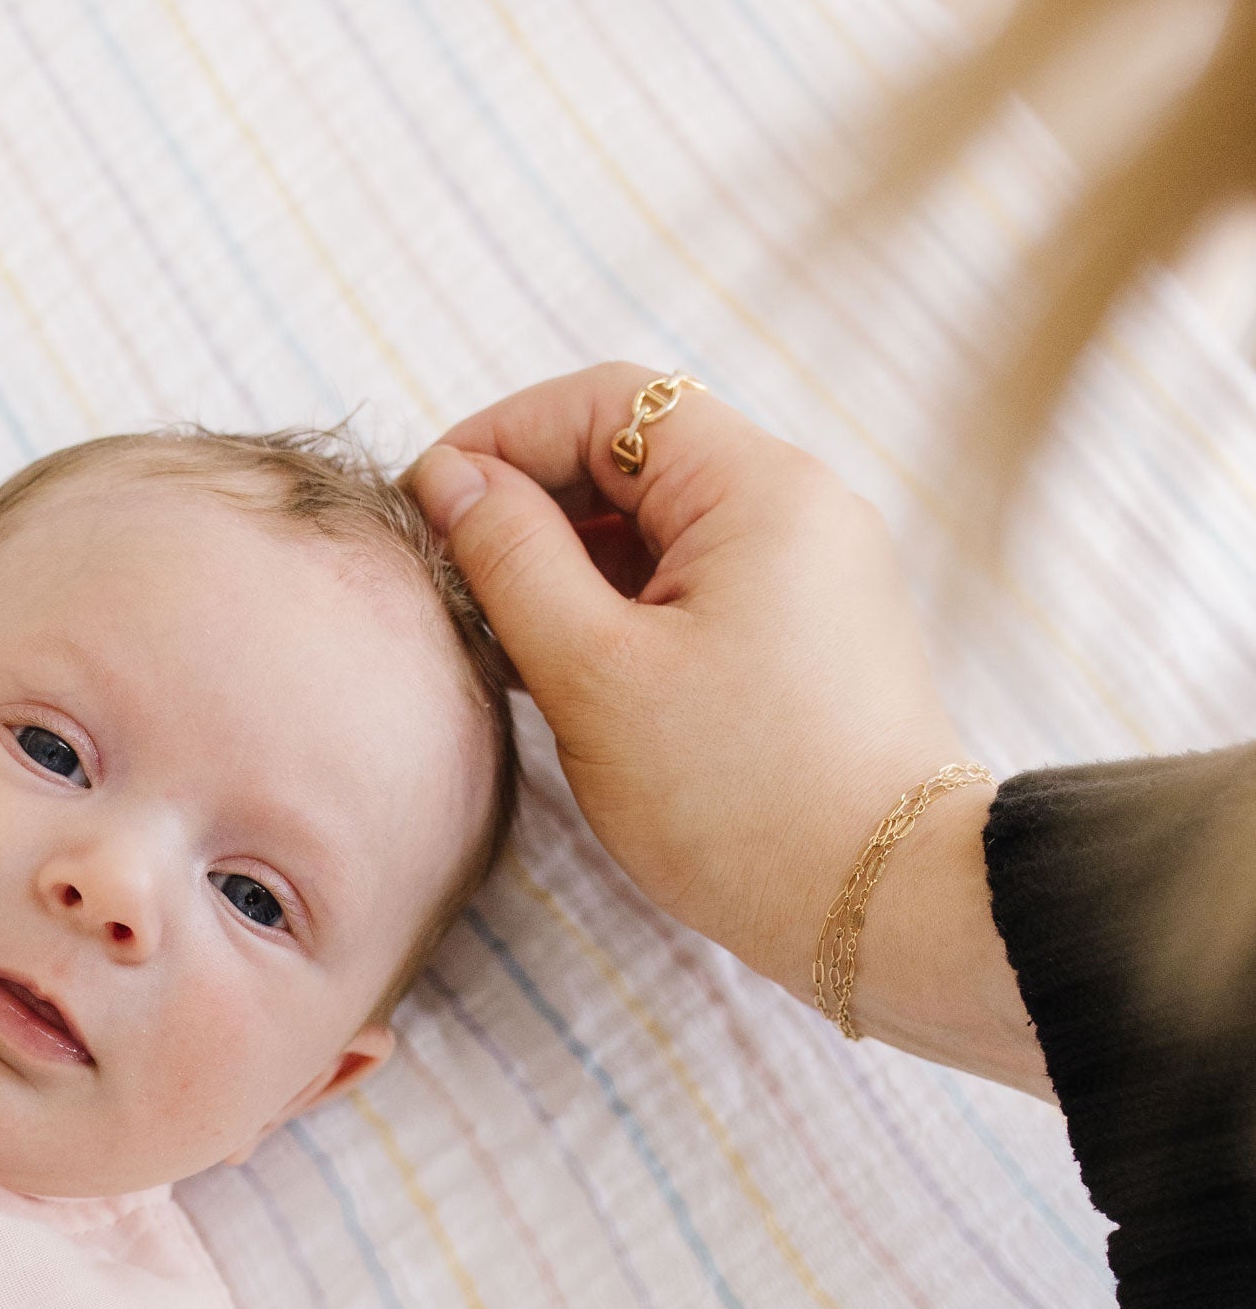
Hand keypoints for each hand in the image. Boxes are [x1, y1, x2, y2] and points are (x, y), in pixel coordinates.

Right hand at [406, 365, 1047, 1092]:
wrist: (881, 908)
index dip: (501, 438)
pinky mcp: (805, 634)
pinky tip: (563, 673)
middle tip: (449, 579)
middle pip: (633, 455)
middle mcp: (797, 507)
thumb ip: (512, 561)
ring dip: (566, 564)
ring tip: (497, 638)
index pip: (607, 400)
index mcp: (757, 487)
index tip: (426, 504)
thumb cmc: (739, 797)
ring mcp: (808, 571)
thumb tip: (451, 481)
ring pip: (656, 527)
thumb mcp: (594, 675)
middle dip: (530, 504)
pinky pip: (691, 584)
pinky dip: (617, 608)